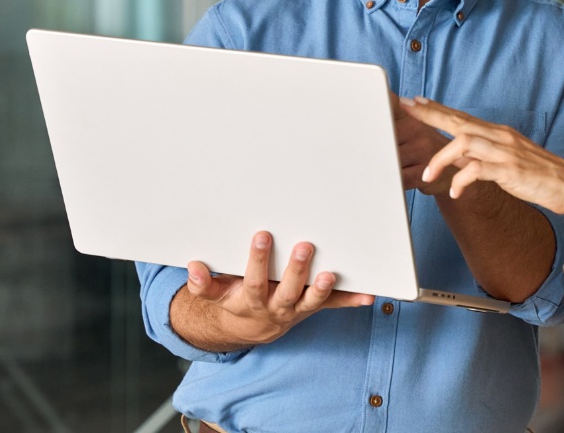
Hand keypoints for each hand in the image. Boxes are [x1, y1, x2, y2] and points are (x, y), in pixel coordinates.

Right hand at [174, 231, 373, 350]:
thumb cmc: (234, 299)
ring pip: (312, 301)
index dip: (257, 260)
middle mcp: (276, 306)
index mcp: (251, 300)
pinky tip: (370, 295)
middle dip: (296, 270)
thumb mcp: (215, 295)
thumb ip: (204, 283)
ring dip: (323, 289)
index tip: (262, 235)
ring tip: (331, 274)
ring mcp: (298, 309)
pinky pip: (334, 305)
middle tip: (305, 246)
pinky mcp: (313, 307)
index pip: (254, 280)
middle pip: (287, 290)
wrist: (250, 327)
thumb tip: (193, 268)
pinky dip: (352, 301)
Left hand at [399, 96, 563, 223]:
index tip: (415, 102)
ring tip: (427, 174)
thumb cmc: (540, 176)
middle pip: (459, 120)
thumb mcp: (507, 161)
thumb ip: (483, 156)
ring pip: (465, 142)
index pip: (462, 116)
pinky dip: (462, 180)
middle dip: (430, 114)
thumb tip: (457, 156)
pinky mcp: (511, 171)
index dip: (437, 108)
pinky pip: (479, 170)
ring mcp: (506, 152)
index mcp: (498, 133)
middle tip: (406, 109)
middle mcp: (500, 137)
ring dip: (441, 157)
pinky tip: (455, 192)